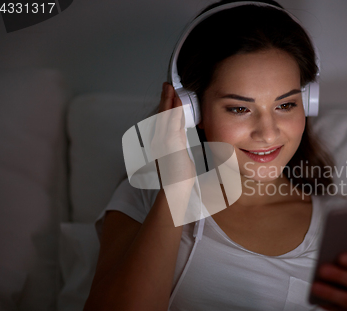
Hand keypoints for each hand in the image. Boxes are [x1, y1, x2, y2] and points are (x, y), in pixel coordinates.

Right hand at [152, 82, 196, 225]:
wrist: (175, 189)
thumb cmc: (179, 176)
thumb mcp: (181, 156)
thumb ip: (182, 145)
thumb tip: (189, 138)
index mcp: (160, 142)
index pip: (163, 120)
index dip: (166, 106)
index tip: (169, 95)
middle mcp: (158, 140)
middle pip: (161, 114)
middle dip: (165, 98)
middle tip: (168, 85)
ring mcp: (162, 141)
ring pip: (165, 116)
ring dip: (169, 100)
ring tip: (172, 88)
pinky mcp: (170, 144)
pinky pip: (173, 123)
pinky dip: (175, 111)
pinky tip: (178, 101)